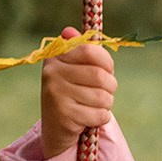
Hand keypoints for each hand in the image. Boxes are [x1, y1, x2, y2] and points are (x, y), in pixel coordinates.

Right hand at [37, 29, 116, 159]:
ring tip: (93, 106)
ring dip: (106, 104)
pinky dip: (101, 118)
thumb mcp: (75, 70)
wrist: (56, 129)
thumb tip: (69, 31)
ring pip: (103, 97)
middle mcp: (51, 73)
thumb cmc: (73, 94)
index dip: (106, 61)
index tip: (107, 70)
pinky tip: (88, 118)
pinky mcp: (63, 115)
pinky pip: (100, 114)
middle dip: (110, 87)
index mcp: (55, 57)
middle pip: (100, 76)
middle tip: (103, 93)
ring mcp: (55, 94)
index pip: (89, 50)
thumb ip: (79, 50)